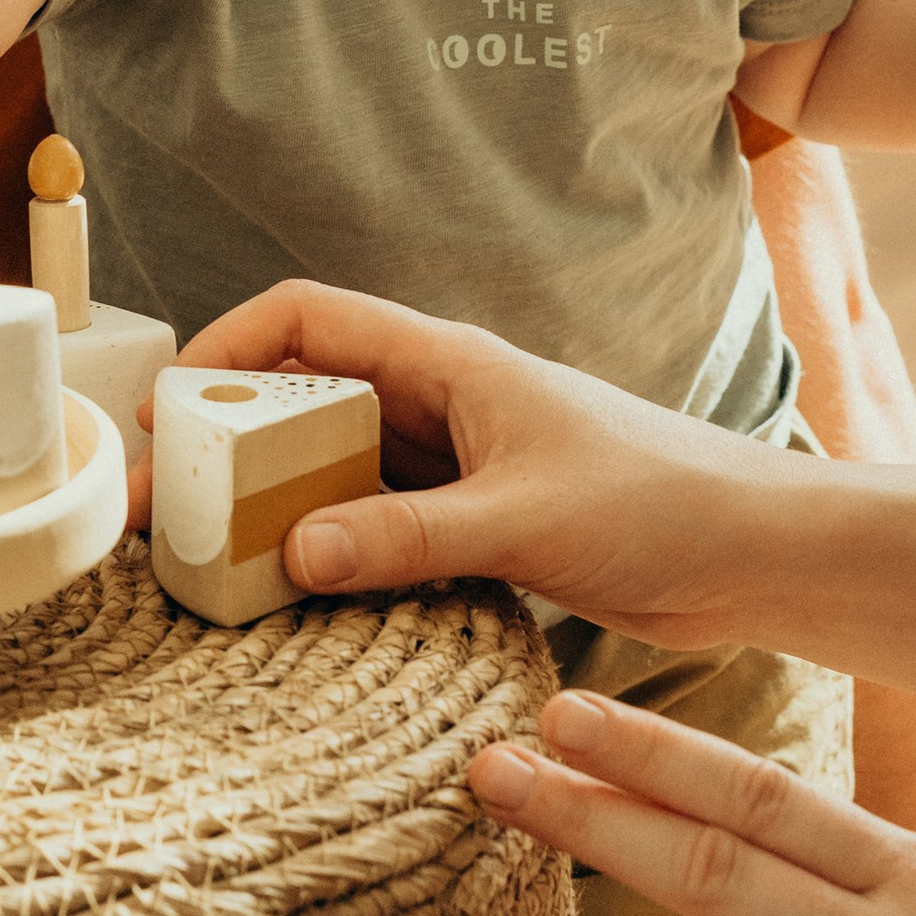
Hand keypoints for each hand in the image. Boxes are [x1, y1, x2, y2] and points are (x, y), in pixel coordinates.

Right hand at [121, 279, 762, 640]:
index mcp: (448, 362)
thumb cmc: (660, 502)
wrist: (753, 554)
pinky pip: (374, 526)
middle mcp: (441, 402)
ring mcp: (456, 464)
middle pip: (304, 399)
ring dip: (272, 504)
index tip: (171, 404)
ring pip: (334, 468)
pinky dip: (327, 552)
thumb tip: (290, 552)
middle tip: (162, 508)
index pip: (309, 318)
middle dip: (228, 443)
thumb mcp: (523, 518)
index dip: (229, 346)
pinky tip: (291, 597)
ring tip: (206, 561)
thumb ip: (408, 536)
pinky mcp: (475, 522)